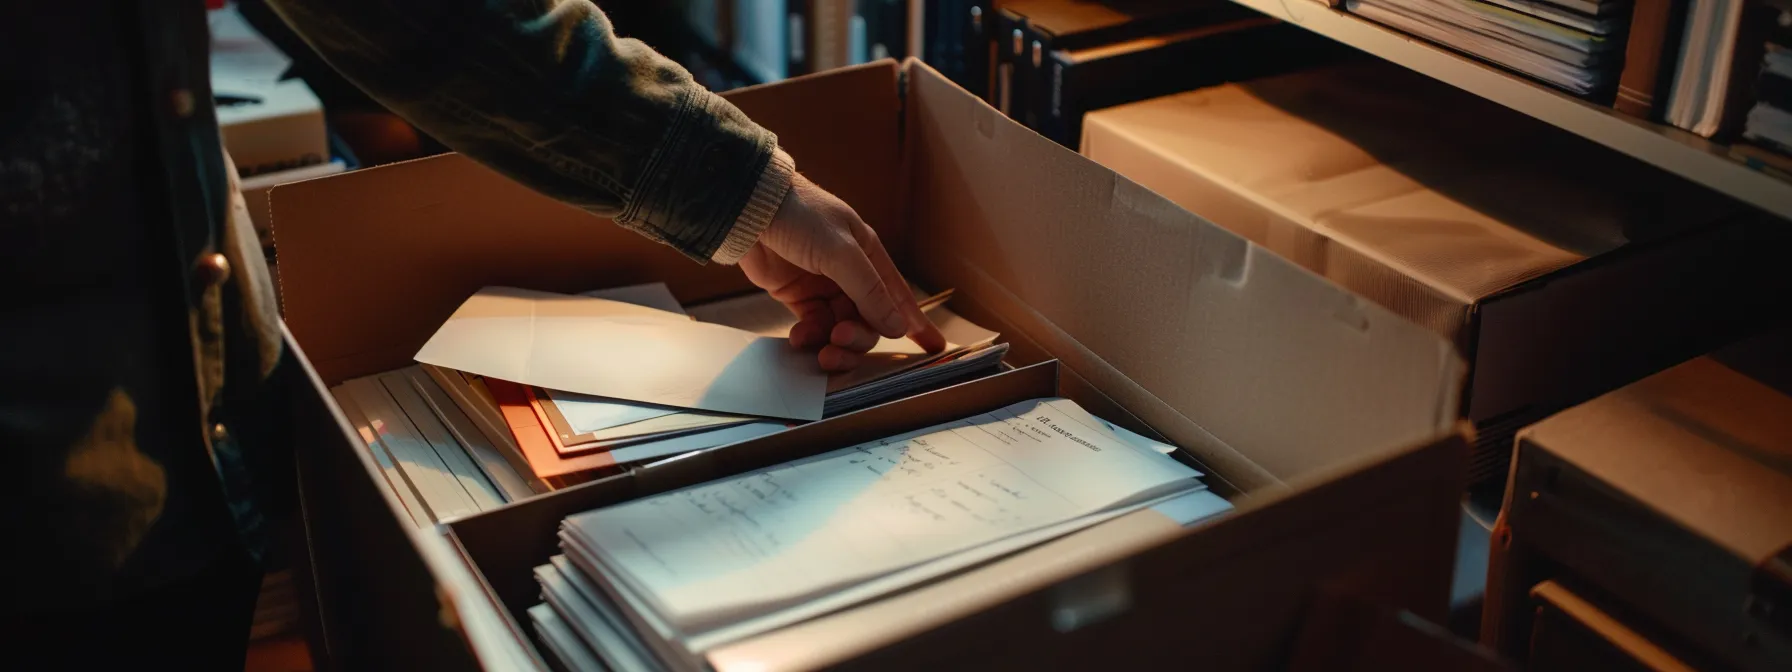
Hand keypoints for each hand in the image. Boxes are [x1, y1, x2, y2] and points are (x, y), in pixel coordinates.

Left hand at [740, 173, 945, 370]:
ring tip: (821, 349)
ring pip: (841, 327)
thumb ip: (869, 291)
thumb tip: (896, 326)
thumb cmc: (798, 215)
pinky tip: (801, 338)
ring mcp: (822, 285)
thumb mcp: (841, 252)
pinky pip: (814, 326)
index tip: (933, 348)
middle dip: (859, 336)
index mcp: (868, 254)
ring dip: (834, 342)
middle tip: (841, 340)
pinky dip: (811, 336)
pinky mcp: (796, 295)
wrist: (748, 208)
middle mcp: (849, 272)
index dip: (916, 323)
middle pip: (868, 319)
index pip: (899, 295)